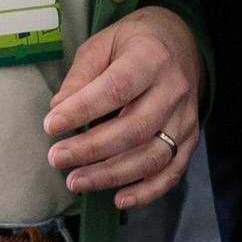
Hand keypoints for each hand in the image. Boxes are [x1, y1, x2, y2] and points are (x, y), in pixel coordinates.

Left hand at [41, 7, 202, 211]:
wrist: (179, 43)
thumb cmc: (132, 44)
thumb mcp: (102, 45)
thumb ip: (81, 76)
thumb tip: (58, 109)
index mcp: (150, 57)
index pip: (117, 88)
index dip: (83, 110)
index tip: (51, 125)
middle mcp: (173, 88)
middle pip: (134, 127)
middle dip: (91, 149)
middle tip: (57, 158)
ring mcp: (185, 117)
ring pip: (152, 156)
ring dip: (111, 175)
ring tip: (76, 181)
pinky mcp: (189, 138)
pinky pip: (172, 172)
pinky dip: (147, 192)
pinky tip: (119, 199)